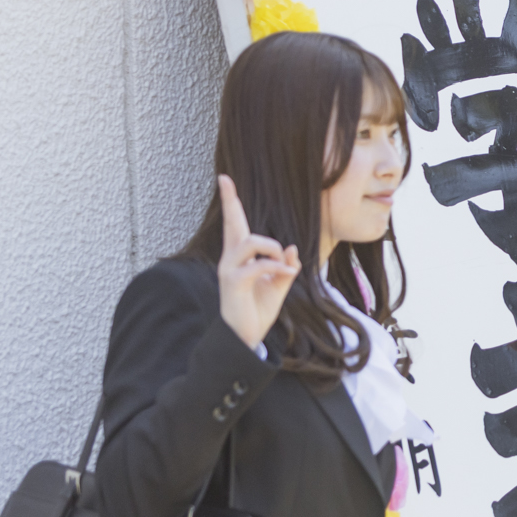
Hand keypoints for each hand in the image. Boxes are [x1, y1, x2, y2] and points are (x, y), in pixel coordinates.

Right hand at [216, 174, 299, 349]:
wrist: (246, 337)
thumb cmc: (258, 310)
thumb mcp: (278, 285)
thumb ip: (285, 267)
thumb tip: (292, 248)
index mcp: (241, 257)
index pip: (236, 226)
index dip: (231, 203)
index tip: (225, 180)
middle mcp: (231, 259)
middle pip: (232, 224)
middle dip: (230, 201)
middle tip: (224, 180)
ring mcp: (229, 270)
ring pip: (249, 241)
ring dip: (271, 247)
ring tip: (282, 263)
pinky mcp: (232, 283)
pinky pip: (256, 266)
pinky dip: (274, 266)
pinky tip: (285, 273)